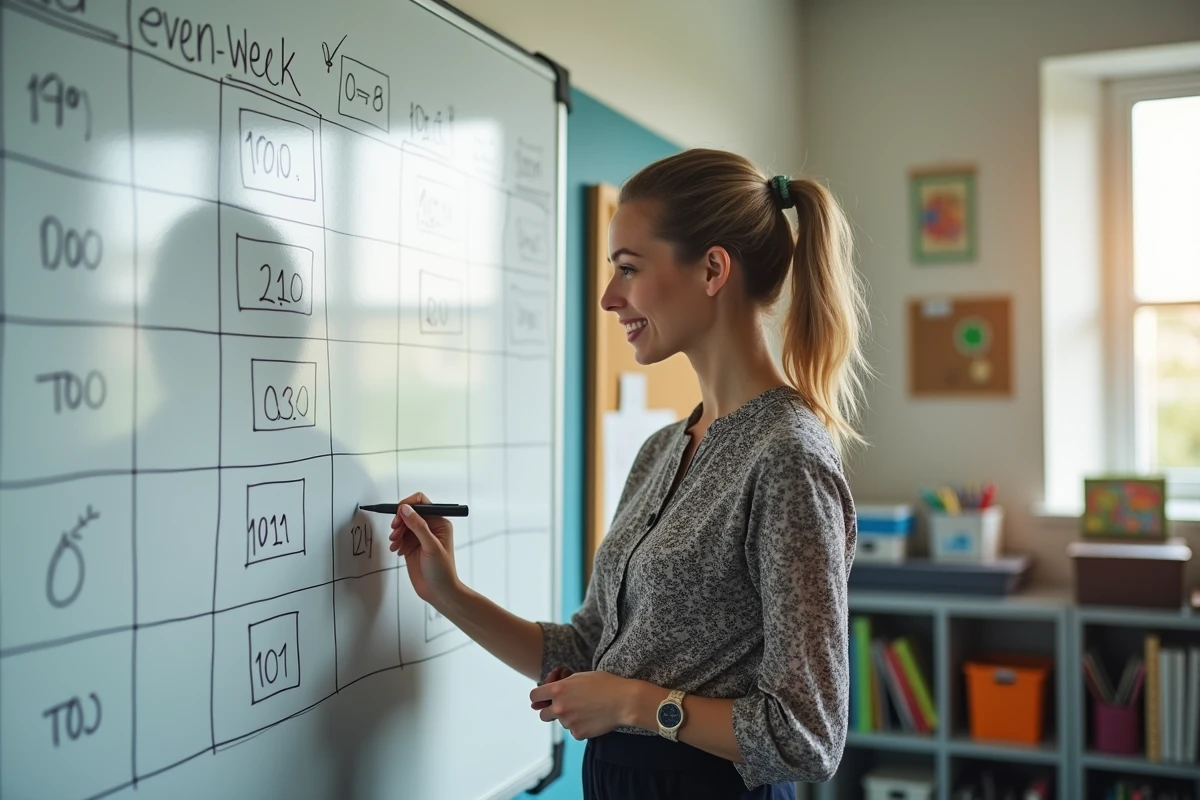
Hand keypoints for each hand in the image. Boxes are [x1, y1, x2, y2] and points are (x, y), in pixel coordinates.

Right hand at [389, 491, 459, 605]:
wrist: (438, 592)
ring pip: (403, 525)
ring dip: (396, 532)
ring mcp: (420, 537)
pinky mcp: (411, 546)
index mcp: (440, 522)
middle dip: (400, 521)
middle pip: (409, 513)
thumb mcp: (431, 546)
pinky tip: (397, 550)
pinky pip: (400, 537)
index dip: (408, 505)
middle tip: (395, 532)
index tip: (398, 515)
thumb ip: (418, 526)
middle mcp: (430, 527)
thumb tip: (406, 509)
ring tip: (395, 544)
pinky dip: (396, 542)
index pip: (422, 503)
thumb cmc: (443, 571)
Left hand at [528, 670, 638, 740]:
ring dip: (569, 718)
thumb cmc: (605, 684)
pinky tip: (593, 718)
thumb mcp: (580, 677)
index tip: (544, 698)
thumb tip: (548, 692)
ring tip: (588, 709)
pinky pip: (574, 731)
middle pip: (542, 715)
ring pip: (562, 723)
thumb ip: (561, 685)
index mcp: (558, 690)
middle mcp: (559, 707)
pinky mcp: (578, 734)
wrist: (624, 701)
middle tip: (564, 707)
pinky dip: (581, 727)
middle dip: (550, 711)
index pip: (534, 696)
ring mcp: (568, 722)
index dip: (539, 697)